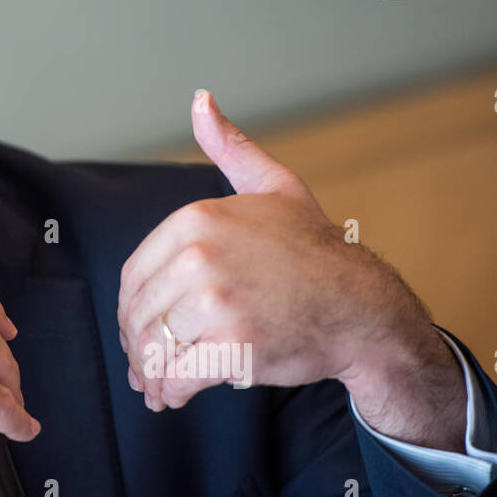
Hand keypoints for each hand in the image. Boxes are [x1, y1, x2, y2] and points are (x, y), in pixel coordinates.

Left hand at [117, 89, 437, 415]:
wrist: (363, 307)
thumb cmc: (315, 250)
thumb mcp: (273, 187)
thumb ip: (230, 146)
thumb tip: (200, 99)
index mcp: (195, 220)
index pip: (133, 276)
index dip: (133, 307)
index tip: (140, 324)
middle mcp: (199, 257)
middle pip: (139, 314)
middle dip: (136, 344)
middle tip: (143, 361)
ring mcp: (215, 302)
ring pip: (153, 347)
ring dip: (147, 373)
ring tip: (154, 384)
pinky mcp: (232, 346)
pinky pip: (176, 376)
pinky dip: (168, 392)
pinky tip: (172, 396)